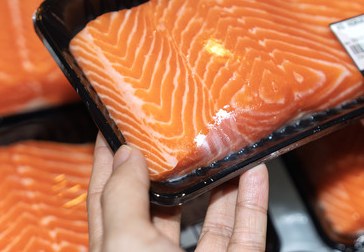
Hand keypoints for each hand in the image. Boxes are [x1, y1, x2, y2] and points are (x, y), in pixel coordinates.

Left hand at [87, 134, 269, 251]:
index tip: (115, 124)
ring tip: (222, 148)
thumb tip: (126, 155)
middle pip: (161, 205)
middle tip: (176, 128)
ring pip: (210, 219)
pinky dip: (253, 203)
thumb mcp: (125, 243)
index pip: (108, 197)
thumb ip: (124, 198)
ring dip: (219, 181)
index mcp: (118, 249)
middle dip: (170, 167)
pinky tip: (256, 174)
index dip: (109, 161)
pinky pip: (246, 234)